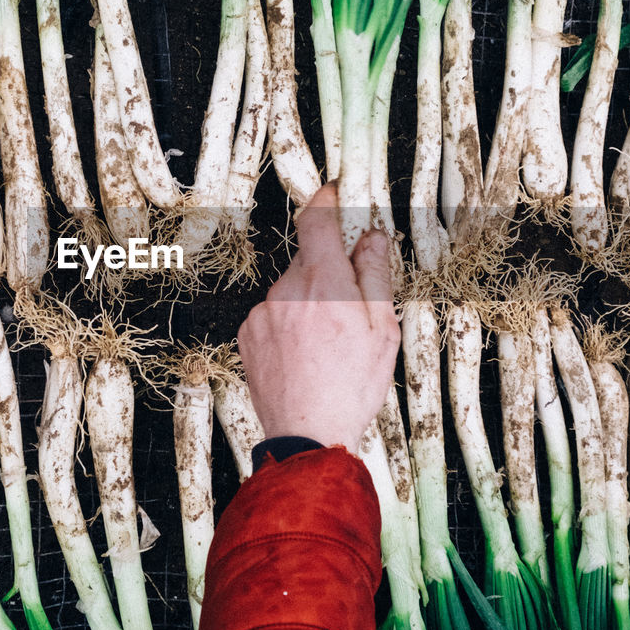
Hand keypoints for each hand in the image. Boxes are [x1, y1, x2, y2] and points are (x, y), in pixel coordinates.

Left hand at [237, 183, 399, 451]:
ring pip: (291, 289)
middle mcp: (287, 290)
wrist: (306, 434)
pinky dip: (289, 323)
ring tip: (327, 345)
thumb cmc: (350, 387)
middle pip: (309, 260)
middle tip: (351, 310)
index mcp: (324, 283)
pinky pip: (273, 313)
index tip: (332, 194)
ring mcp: (263, 312)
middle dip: (330, 272)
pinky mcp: (247, 333)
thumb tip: (371, 237)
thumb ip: (374, 275)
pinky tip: (304, 354)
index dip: (325, 201)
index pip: (317, 221)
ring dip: (309, 302)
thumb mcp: (382, 329)